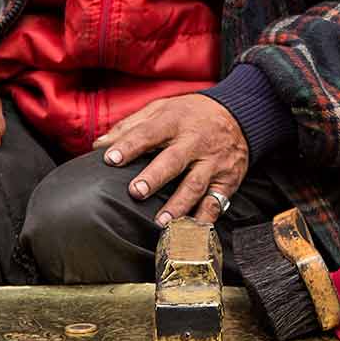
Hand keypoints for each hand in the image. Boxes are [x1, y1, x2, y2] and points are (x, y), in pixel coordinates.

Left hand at [95, 93, 248, 226]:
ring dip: (179, 205)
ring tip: (162, 222)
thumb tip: (99, 145)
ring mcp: (214, 162)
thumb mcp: (162, 108)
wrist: (240, 115)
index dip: (129, 146)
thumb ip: (130, 126)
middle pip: (174, 160)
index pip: (149, 133)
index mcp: (176, 121)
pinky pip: (216, 202)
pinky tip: (192, 233)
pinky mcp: (228, 180)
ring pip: (196, 185)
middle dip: (155, 176)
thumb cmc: (192, 114)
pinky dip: (205, 219)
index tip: (110, 159)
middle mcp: (196, 142)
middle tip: (137, 191)